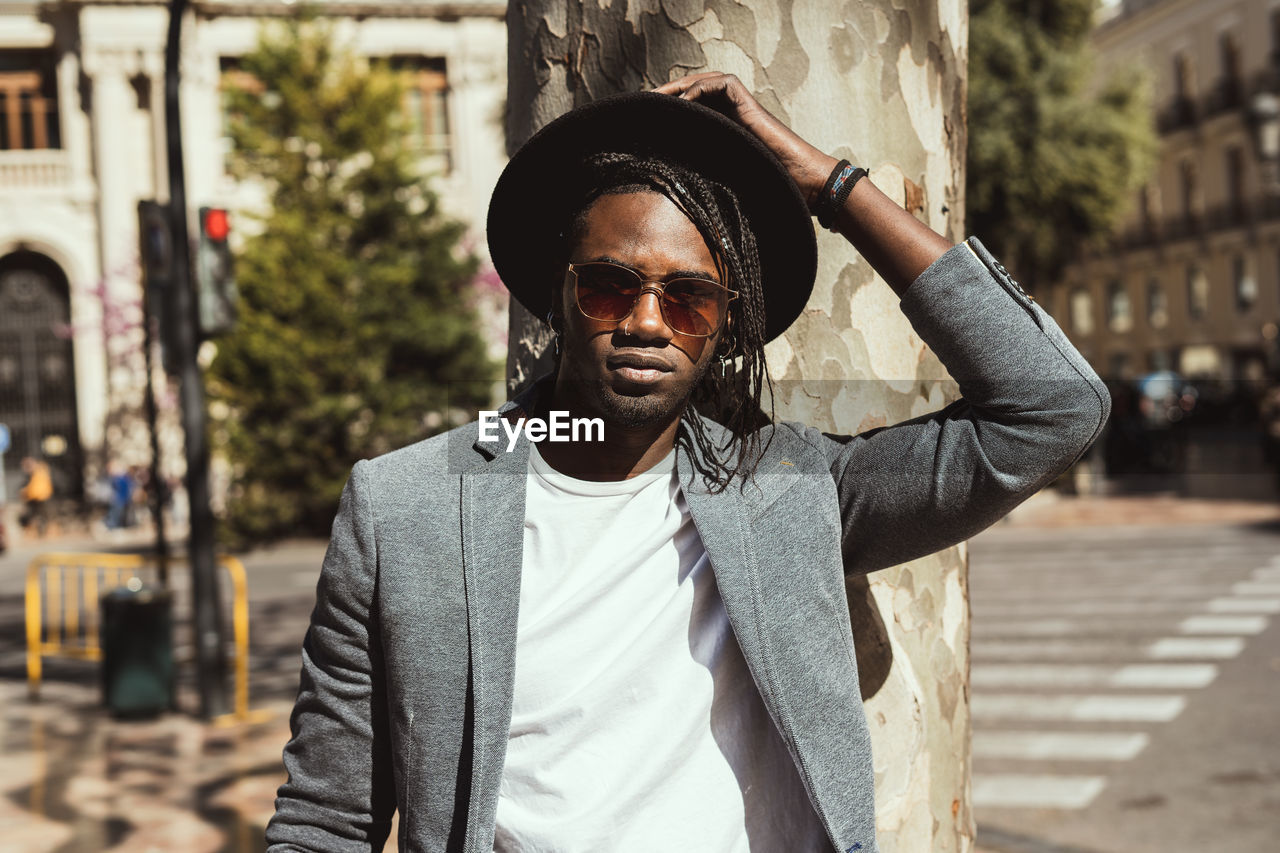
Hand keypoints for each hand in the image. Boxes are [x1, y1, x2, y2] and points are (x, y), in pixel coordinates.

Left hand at [653, 72, 838, 211]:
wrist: (805, 185)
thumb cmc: (772, 191)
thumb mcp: (727, 183)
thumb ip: (707, 177)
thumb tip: (672, 190)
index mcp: (726, 130)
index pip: (693, 109)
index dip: (670, 109)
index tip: (645, 119)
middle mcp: (733, 115)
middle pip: (695, 90)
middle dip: (668, 93)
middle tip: (643, 102)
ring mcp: (743, 109)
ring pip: (706, 81)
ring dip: (679, 86)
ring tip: (657, 98)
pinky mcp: (750, 106)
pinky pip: (721, 84)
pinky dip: (700, 88)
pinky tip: (684, 105)